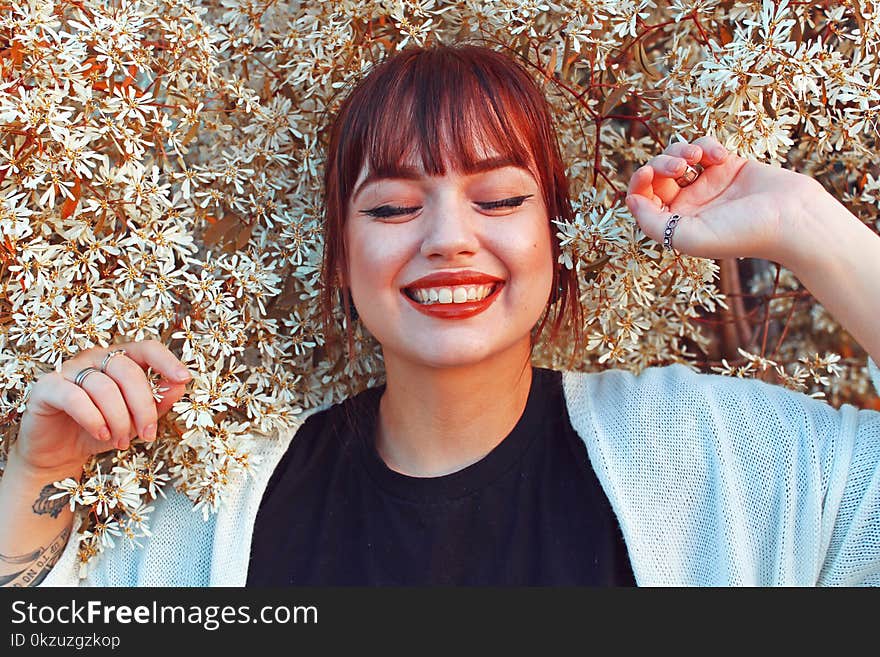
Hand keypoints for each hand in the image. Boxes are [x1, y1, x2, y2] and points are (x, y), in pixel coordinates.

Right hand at [14, 340, 191, 473]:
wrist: (58, 454)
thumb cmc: (100, 432)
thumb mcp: (135, 420)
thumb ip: (157, 402)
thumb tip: (180, 385)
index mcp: (119, 360)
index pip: (147, 348)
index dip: (167, 361)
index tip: (184, 378)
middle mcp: (94, 358)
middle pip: (128, 371)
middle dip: (143, 406)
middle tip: (147, 434)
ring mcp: (69, 370)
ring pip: (104, 387)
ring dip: (118, 419)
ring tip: (121, 441)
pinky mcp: (47, 388)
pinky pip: (75, 398)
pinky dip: (93, 418)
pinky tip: (101, 434)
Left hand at [625, 135, 815, 261]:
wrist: (791, 218)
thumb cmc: (741, 233)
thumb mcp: (687, 237)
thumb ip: (652, 223)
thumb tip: (630, 201)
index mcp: (676, 223)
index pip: (644, 199)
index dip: (639, 182)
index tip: (648, 172)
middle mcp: (689, 204)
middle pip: (657, 175)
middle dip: (662, 163)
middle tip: (681, 167)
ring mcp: (708, 184)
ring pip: (677, 156)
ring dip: (680, 150)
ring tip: (697, 158)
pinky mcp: (728, 165)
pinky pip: (704, 146)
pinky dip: (707, 145)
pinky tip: (721, 157)